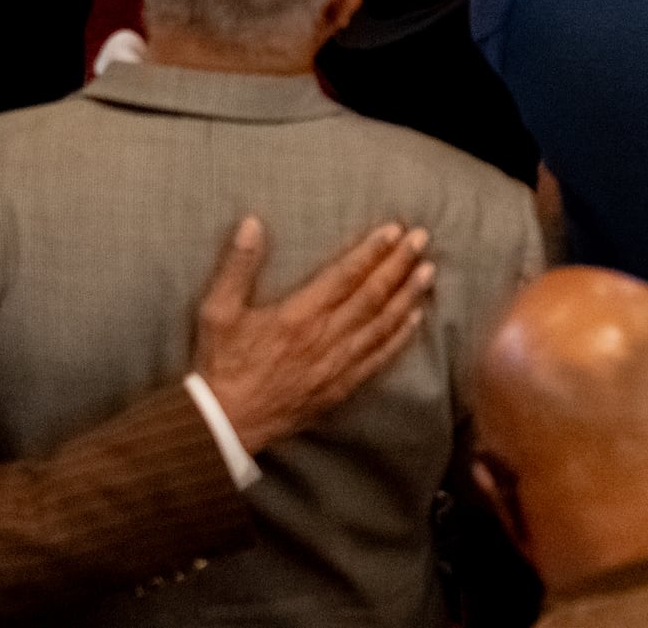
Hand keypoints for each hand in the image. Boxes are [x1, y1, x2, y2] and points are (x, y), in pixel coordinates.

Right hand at [191, 215, 433, 453]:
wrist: (225, 425)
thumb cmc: (220, 364)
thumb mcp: (218, 311)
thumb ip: (237, 266)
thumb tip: (252, 223)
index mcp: (298, 316)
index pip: (345, 275)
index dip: (372, 251)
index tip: (394, 230)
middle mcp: (324, 338)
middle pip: (372, 295)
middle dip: (400, 264)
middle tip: (422, 238)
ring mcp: (336, 364)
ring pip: (382, 325)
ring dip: (408, 296)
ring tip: (429, 272)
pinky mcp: (340, 387)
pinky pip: (378, 359)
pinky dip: (400, 338)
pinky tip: (416, 320)